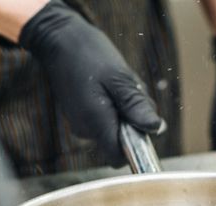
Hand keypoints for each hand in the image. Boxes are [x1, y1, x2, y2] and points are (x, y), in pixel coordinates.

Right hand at [19, 0, 163, 166]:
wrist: (58, 38)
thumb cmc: (89, 54)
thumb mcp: (120, 78)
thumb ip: (137, 106)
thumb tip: (157, 129)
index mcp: (95, 123)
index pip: (118, 157)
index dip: (135, 147)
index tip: (143, 124)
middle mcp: (85, 130)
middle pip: (120, 141)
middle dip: (132, 121)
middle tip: (129, 91)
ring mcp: (81, 123)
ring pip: (114, 128)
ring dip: (124, 110)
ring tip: (117, 84)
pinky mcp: (80, 116)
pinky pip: (104, 119)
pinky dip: (113, 105)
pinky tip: (108, 84)